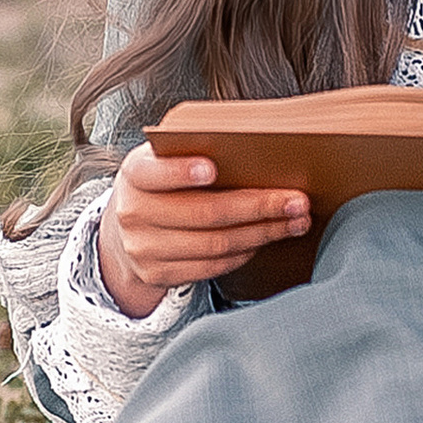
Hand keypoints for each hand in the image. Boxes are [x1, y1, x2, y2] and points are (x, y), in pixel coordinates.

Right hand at [97, 143, 310, 316]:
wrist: (126, 228)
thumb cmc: (159, 184)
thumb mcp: (161, 161)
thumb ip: (189, 152)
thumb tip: (255, 148)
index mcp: (134, 175)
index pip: (154, 172)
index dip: (181, 171)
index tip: (213, 168)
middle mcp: (134, 213)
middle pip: (204, 213)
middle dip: (258, 206)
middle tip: (296, 200)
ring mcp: (145, 248)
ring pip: (215, 244)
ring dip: (263, 233)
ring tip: (294, 221)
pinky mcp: (159, 274)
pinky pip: (212, 266)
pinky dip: (245, 252)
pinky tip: (266, 238)